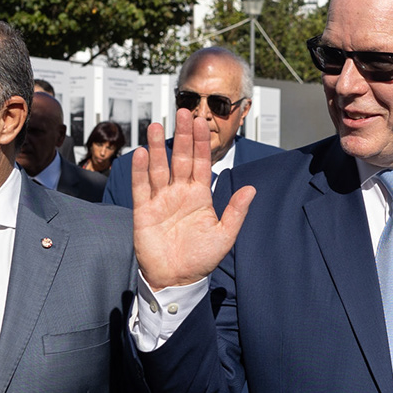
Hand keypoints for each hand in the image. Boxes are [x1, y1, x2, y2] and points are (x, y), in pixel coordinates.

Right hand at [131, 111, 254, 289]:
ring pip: (159, 168)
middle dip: (182, 136)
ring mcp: (161, 200)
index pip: (201, 163)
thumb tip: (252, 189)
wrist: (176, 280)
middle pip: (180, 158)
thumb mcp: (224, 235)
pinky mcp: (144, 211)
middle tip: (182, 112)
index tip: (200, 121)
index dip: (201, 142)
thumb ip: (235, 211)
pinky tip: (141, 153)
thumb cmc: (200, 259)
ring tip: (156, 126)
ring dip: (157, 147)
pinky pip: (141, 187)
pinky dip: (140, 170)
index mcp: (200, 196)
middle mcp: (179, 193)